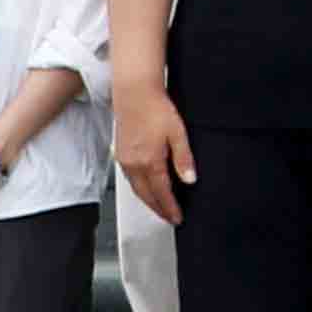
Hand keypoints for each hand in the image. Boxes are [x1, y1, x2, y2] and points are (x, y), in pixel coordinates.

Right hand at [114, 90, 193, 230]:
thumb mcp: (178, 133)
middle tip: (169, 218)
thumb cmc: (156, 109)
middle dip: (158, 209)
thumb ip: (184, 159)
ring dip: (149, 200)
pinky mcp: (121, 154)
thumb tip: (190, 180)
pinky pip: (130, 179)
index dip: (170, 208)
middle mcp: (133, 165)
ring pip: (137, 189)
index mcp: (149, 162)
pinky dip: (140, 188)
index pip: (162, 193)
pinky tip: (147, 187)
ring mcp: (125, 160)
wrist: (134, 93)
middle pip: (146, 196)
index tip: (177, 218)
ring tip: (160, 207)